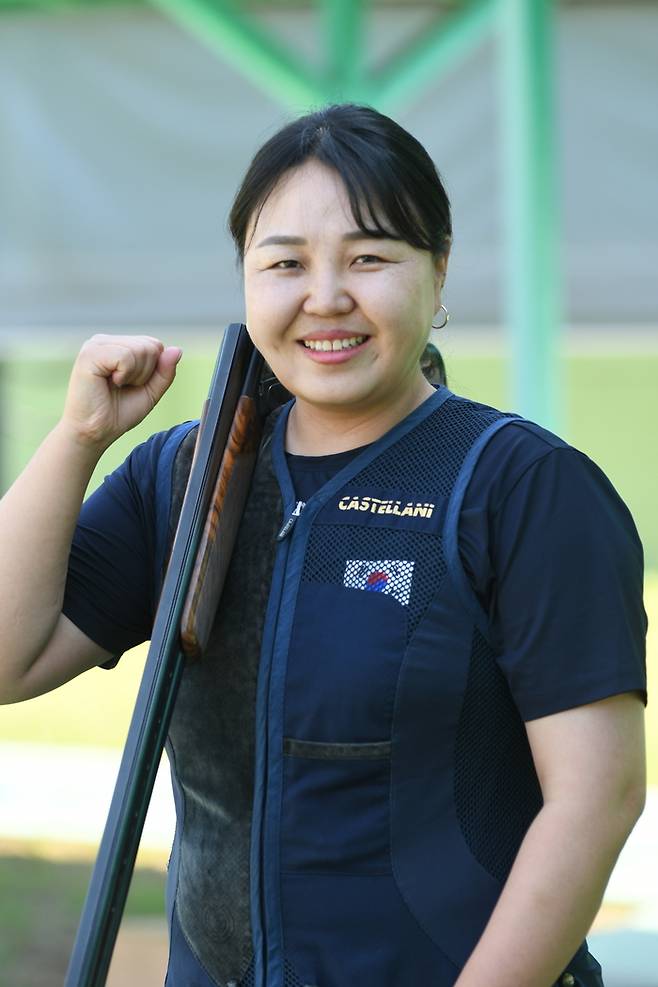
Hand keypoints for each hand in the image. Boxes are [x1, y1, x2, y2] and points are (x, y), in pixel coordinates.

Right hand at [61, 334, 182, 448]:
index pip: (154, 345)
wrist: (93, 432)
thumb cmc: (117, 413)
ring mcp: (96, 345)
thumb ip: (165, 372)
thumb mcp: (150, 392)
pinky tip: (108, 382)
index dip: (152, 371)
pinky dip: (124, 375)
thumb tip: (176, 350)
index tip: (131, 385)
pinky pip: (126, 357)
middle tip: (122, 387)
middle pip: (150, 346)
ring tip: (115, 385)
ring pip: (141, 350)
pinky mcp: (89, 354)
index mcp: (118, 346)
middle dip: (145, 373)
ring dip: (134, 376)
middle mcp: (106, 341)